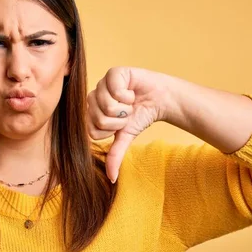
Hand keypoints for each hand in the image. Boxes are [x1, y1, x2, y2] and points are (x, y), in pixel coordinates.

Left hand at [87, 67, 171, 181]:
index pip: (91, 130)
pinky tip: (132, 92)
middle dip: (119, 121)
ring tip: (130, 102)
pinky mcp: (114, 73)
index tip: (121, 125)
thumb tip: (111, 178)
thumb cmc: (140, 116)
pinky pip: (114, 89)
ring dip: (124, 108)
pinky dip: (128, 95)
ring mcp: (102, 84)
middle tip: (127, 113)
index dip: (110, 130)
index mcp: (91, 112)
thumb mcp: (125, 137)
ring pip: (106, 105)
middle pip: (98, 118)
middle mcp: (93, 97)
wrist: (160, 100)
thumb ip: (115, 155)